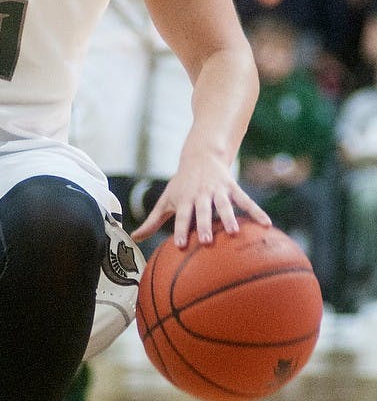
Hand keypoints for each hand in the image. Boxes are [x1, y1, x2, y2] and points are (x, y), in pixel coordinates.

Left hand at [132, 152, 270, 248]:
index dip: (180, 230)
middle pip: (202, 211)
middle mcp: (201, 195)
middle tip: (207, 241)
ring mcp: (217, 190)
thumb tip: (134, 238)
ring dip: (229, 218)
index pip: (181, 217)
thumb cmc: (181, 184)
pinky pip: (245, 200)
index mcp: (185, 200)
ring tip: (234, 232)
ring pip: (224, 205)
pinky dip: (256, 211)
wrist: (201, 155)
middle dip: (204, 225)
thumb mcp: (166, 199)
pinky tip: (266, 224)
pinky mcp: (232, 187)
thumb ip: (153, 221)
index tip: (180, 245)